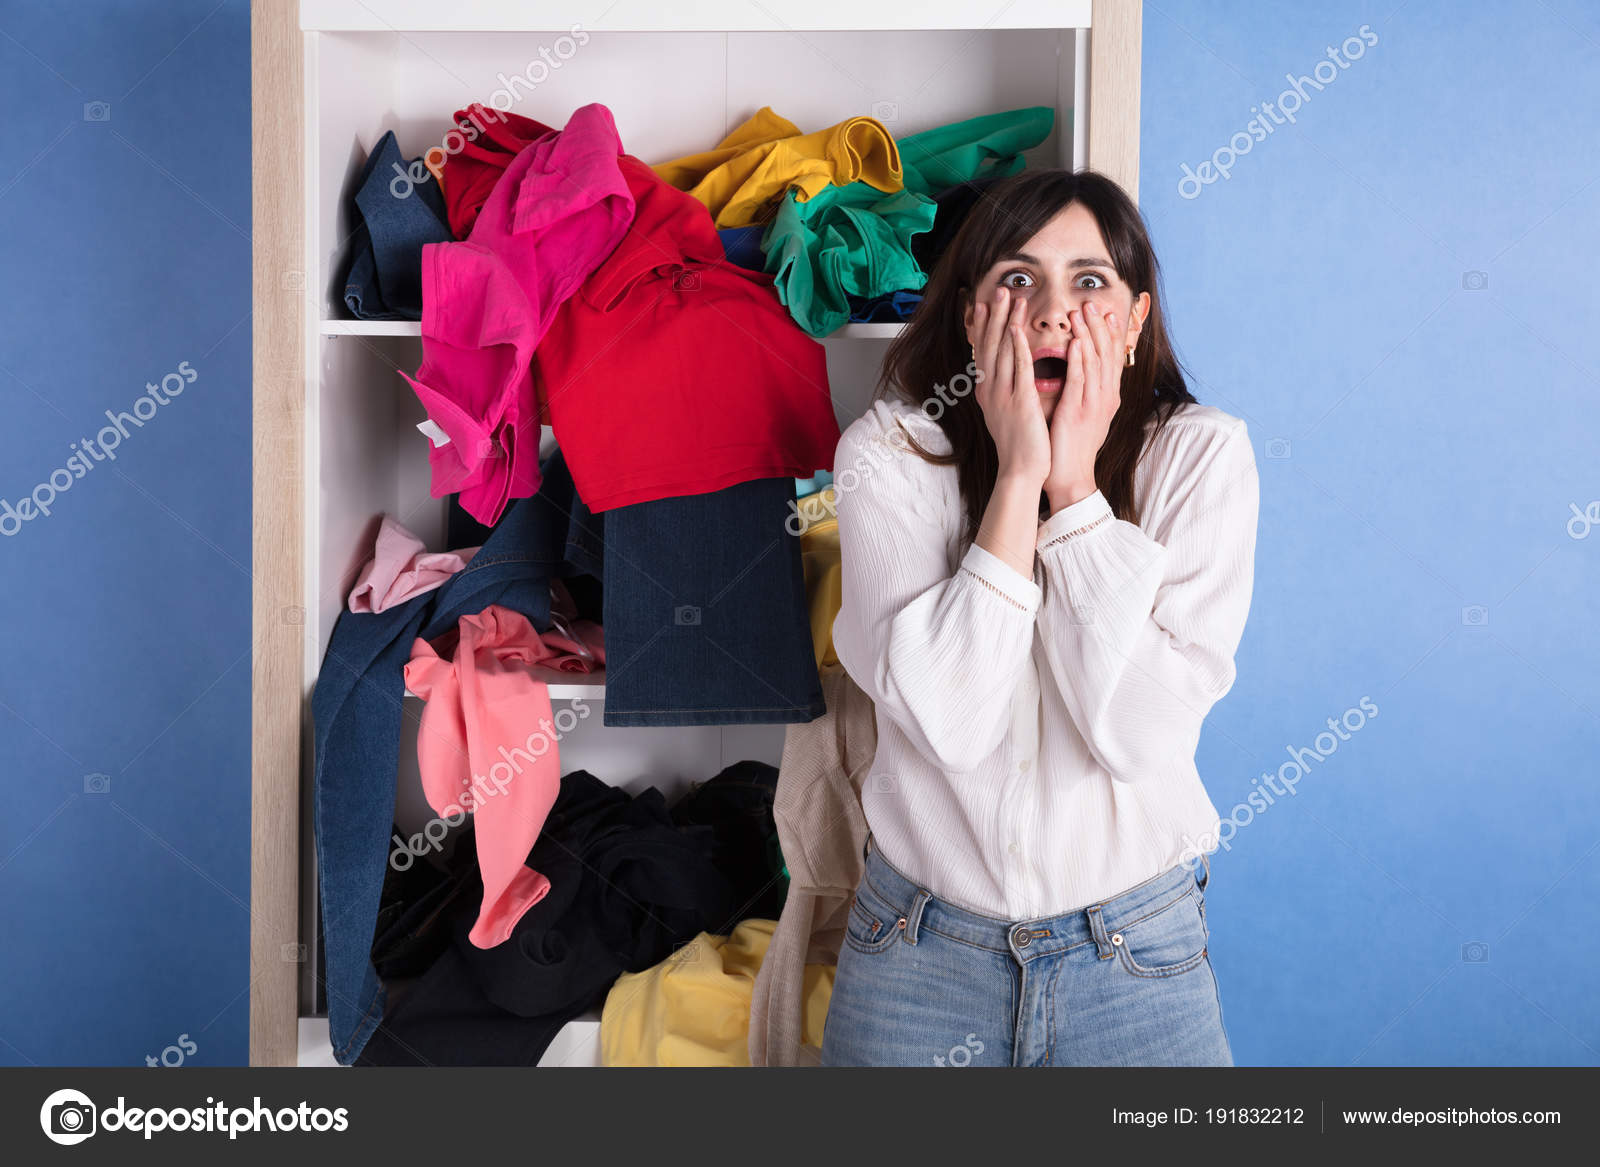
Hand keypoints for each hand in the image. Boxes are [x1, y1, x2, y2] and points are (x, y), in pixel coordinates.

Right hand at [971, 286, 1049, 488]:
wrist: (1021, 471)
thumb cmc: (1019, 446)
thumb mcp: (1006, 413)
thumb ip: (1005, 391)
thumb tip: (1005, 375)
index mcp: (987, 392)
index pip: (982, 352)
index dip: (982, 326)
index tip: (983, 304)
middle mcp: (990, 391)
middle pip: (990, 345)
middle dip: (994, 315)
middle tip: (999, 290)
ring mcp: (1003, 395)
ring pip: (1003, 351)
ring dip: (1006, 322)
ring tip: (1013, 298)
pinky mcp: (1020, 401)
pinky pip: (1018, 369)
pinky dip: (1017, 346)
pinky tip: (1018, 328)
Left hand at [1044, 301, 1122, 509]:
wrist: (1070, 477)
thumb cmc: (1072, 446)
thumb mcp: (1084, 413)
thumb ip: (1085, 391)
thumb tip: (1080, 370)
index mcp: (1106, 396)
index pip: (1112, 358)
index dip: (1110, 334)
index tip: (1106, 311)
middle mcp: (1105, 397)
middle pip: (1106, 354)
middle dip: (1099, 327)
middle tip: (1091, 302)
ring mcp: (1093, 405)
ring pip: (1094, 363)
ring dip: (1088, 335)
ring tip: (1082, 312)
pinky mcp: (1077, 413)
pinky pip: (1079, 382)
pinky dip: (1078, 361)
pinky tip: (1075, 343)